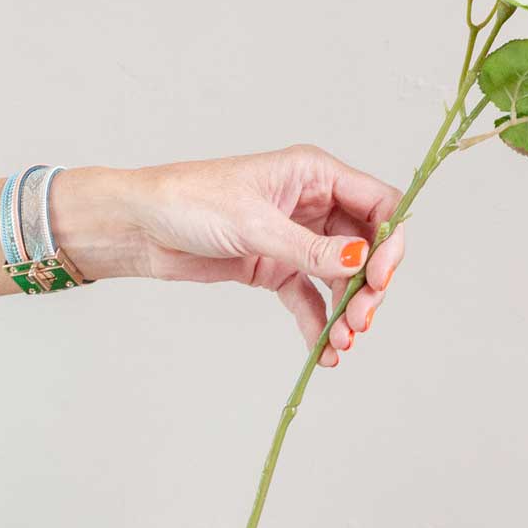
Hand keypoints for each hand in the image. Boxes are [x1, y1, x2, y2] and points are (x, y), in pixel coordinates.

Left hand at [52, 146, 404, 367]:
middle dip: (368, 287)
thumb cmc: (190, 201)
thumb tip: (361, 262)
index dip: (389, 242)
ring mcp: (296, 238)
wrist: (138, 227)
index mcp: (315, 174)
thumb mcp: (255, 225)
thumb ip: (311, 249)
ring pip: (341, 277)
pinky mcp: (276, 267)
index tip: (379, 279)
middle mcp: (313, 204)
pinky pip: (310, 298)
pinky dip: (319, 324)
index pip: (379, 204)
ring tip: (342, 343)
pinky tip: (323, 352)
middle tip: (361, 321)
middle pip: (366, 247)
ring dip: (347, 311)